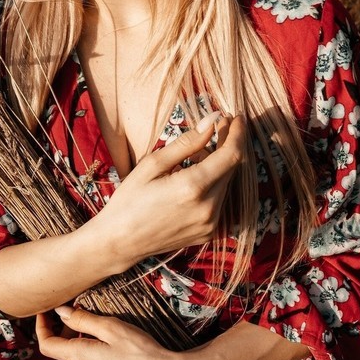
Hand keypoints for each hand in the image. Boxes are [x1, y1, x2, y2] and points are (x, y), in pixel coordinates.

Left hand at [35, 306, 201, 359]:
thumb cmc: (140, 351)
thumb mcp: (110, 327)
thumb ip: (82, 319)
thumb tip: (61, 311)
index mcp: (78, 357)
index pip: (46, 344)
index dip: (42, 327)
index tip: (46, 312)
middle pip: (62, 351)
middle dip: (64, 331)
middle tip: (78, 312)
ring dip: (78, 342)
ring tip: (97, 327)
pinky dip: (91, 354)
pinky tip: (110, 346)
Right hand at [87, 111, 246, 270]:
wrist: (121, 241)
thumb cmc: (130, 199)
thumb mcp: (153, 164)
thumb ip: (187, 142)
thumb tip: (212, 120)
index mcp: (192, 187)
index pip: (232, 154)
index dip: (238, 133)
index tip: (236, 117)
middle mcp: (208, 207)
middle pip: (232, 168)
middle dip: (227, 145)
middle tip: (215, 129)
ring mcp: (211, 223)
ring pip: (227, 183)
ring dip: (218, 165)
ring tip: (193, 158)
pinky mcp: (209, 232)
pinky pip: (220, 200)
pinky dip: (213, 184)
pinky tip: (192, 179)